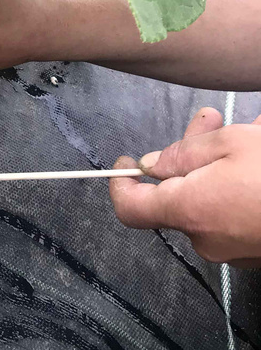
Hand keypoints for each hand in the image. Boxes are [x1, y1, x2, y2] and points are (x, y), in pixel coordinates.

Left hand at [110, 108, 260, 266]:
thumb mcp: (230, 143)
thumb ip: (182, 154)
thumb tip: (149, 165)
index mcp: (189, 212)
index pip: (131, 210)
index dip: (120, 185)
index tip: (123, 163)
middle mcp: (207, 238)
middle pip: (177, 195)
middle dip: (187, 153)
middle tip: (204, 119)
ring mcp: (235, 249)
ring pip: (208, 199)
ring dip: (215, 162)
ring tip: (244, 126)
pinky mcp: (257, 249)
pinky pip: (233, 212)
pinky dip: (236, 184)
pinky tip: (255, 153)